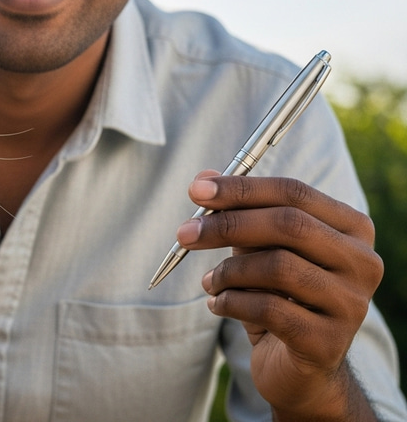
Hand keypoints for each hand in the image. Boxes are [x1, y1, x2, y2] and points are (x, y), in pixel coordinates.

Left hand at [177, 171, 382, 420]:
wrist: (299, 367)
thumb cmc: (278, 291)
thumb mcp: (258, 245)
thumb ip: (236, 210)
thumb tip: (201, 180)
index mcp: (351, 227)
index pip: (294, 192)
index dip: (241, 189)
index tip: (195, 191)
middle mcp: (362, 262)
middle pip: (289, 225)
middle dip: (228, 225)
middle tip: (185, 233)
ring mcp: (351, 303)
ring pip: (278, 267)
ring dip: (228, 271)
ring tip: (209, 281)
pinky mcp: (329, 342)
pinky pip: (269, 309)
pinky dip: (232, 302)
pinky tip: (217, 304)